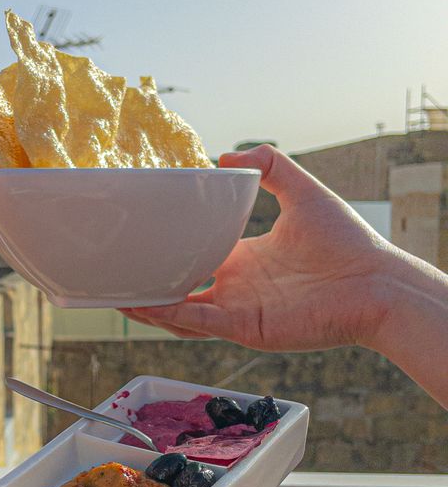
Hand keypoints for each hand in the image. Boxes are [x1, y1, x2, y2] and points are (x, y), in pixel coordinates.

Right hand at [120, 145, 395, 351]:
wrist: (375, 282)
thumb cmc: (348, 242)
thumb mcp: (302, 190)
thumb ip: (270, 165)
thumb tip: (225, 159)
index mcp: (246, 259)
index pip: (197, 256)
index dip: (169, 250)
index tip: (141, 237)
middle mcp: (237, 287)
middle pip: (180, 289)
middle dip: (147, 284)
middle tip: (113, 270)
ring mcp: (238, 311)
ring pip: (179, 313)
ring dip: (147, 306)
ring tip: (113, 293)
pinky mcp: (244, 327)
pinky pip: (197, 324)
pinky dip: (167, 315)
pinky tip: (141, 304)